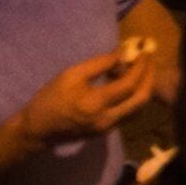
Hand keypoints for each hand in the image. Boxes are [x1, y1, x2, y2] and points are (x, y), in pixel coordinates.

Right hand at [16, 49, 151, 146]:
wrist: (36, 129)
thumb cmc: (50, 99)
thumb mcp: (71, 75)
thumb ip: (99, 64)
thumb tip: (123, 53)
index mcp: (96, 104)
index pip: (130, 84)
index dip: (140, 67)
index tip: (143, 52)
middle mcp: (106, 119)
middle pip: (142, 99)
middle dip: (149, 77)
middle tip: (148, 61)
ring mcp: (108, 128)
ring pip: (138, 109)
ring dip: (144, 88)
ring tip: (140, 71)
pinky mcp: (106, 132)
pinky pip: (129, 114)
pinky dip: (134, 98)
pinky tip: (128, 84)